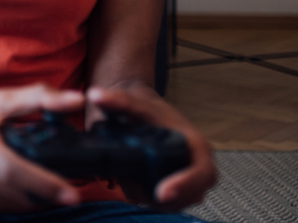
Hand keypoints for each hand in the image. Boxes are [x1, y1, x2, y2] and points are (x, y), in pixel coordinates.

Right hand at [0, 85, 85, 211]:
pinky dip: (13, 200)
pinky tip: (12, 184)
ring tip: (38, 181)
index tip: (72, 194)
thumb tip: (75, 100)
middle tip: (64, 187)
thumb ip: (37, 99)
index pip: (14, 172)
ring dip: (31, 198)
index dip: (45, 185)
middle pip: (18, 193)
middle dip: (47, 193)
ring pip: (11, 205)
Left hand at [87, 85, 216, 208]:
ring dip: (154, 199)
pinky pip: (165, 201)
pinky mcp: (173, 186)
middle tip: (136, 192)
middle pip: (190, 193)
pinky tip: (131, 186)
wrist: (141, 110)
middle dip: (165, 198)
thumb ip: (117, 100)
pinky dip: (148, 197)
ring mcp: (186, 178)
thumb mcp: (133, 103)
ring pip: (176, 201)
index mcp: (197, 145)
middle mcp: (197, 164)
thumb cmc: (143, 107)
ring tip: (130, 185)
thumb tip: (95, 95)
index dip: (185, 184)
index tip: (161, 193)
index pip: (202, 173)